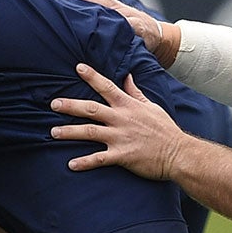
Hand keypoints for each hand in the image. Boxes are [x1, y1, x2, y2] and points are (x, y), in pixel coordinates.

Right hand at [42, 0, 178, 65]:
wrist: (157, 37)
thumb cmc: (147, 36)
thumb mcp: (137, 33)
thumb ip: (126, 30)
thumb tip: (112, 29)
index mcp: (106, 6)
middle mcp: (100, 4)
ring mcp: (99, 8)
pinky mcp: (99, 14)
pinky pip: (79, 5)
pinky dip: (66, 1)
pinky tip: (53, 5)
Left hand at [50, 64, 186, 179]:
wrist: (178, 153)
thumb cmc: (165, 130)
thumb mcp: (151, 106)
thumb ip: (136, 92)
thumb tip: (127, 76)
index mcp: (128, 106)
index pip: (107, 87)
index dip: (92, 76)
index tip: (78, 67)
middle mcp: (121, 119)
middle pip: (91, 109)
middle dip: (70, 105)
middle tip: (53, 104)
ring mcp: (120, 137)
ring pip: (89, 132)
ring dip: (69, 132)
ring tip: (53, 133)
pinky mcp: (122, 155)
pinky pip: (99, 159)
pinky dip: (84, 162)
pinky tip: (71, 164)